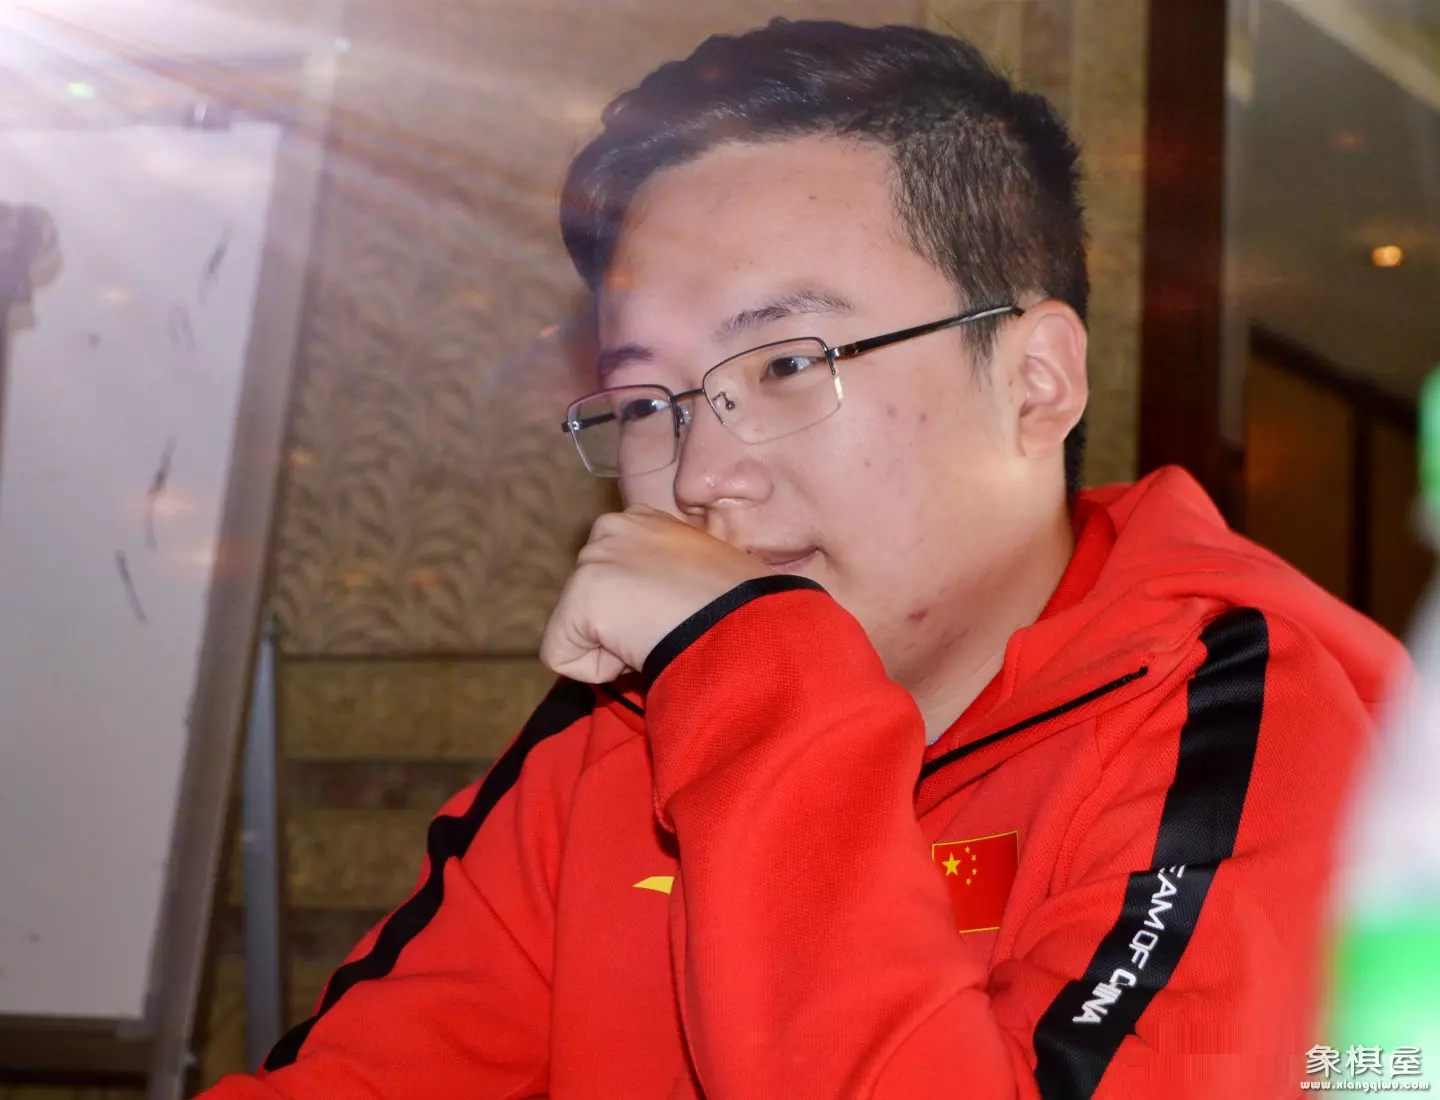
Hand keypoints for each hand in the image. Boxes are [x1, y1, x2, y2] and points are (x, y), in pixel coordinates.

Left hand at [540, 506, 775, 683]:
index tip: (676, 614)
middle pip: (589, 603)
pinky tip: (641, 648)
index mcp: (642, 519)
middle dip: (623, 626)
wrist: (743, 624)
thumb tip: (656, 614)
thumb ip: (666, 580)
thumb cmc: (740, 609)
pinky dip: (599, 670)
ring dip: (616, 646)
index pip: (614, 579)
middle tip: (669, 627)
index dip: (640, 609)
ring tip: (661, 634)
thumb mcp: (700, 575)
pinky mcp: (580, 594)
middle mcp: (610, 527)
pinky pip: (564, 657)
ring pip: (577, 631)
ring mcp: (593, 558)